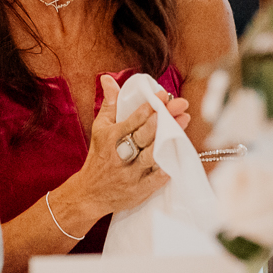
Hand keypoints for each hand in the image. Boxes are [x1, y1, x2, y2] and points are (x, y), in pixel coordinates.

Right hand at [52, 76, 175, 231]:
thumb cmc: (98, 156)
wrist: (89, 194)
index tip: (163, 95)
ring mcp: (129, 175)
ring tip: (183, 122)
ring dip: (167, 140)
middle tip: (179, 105)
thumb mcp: (100, 128)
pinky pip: (155, 179)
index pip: (130, 121)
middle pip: (143, 136)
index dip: (148, 108)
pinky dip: (166, 168)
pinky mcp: (138, 191)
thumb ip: (109, 104)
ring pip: (150, 156)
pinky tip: (178, 154)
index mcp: (109, 139)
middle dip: (162, 120)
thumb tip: (108, 78)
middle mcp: (118, 156)